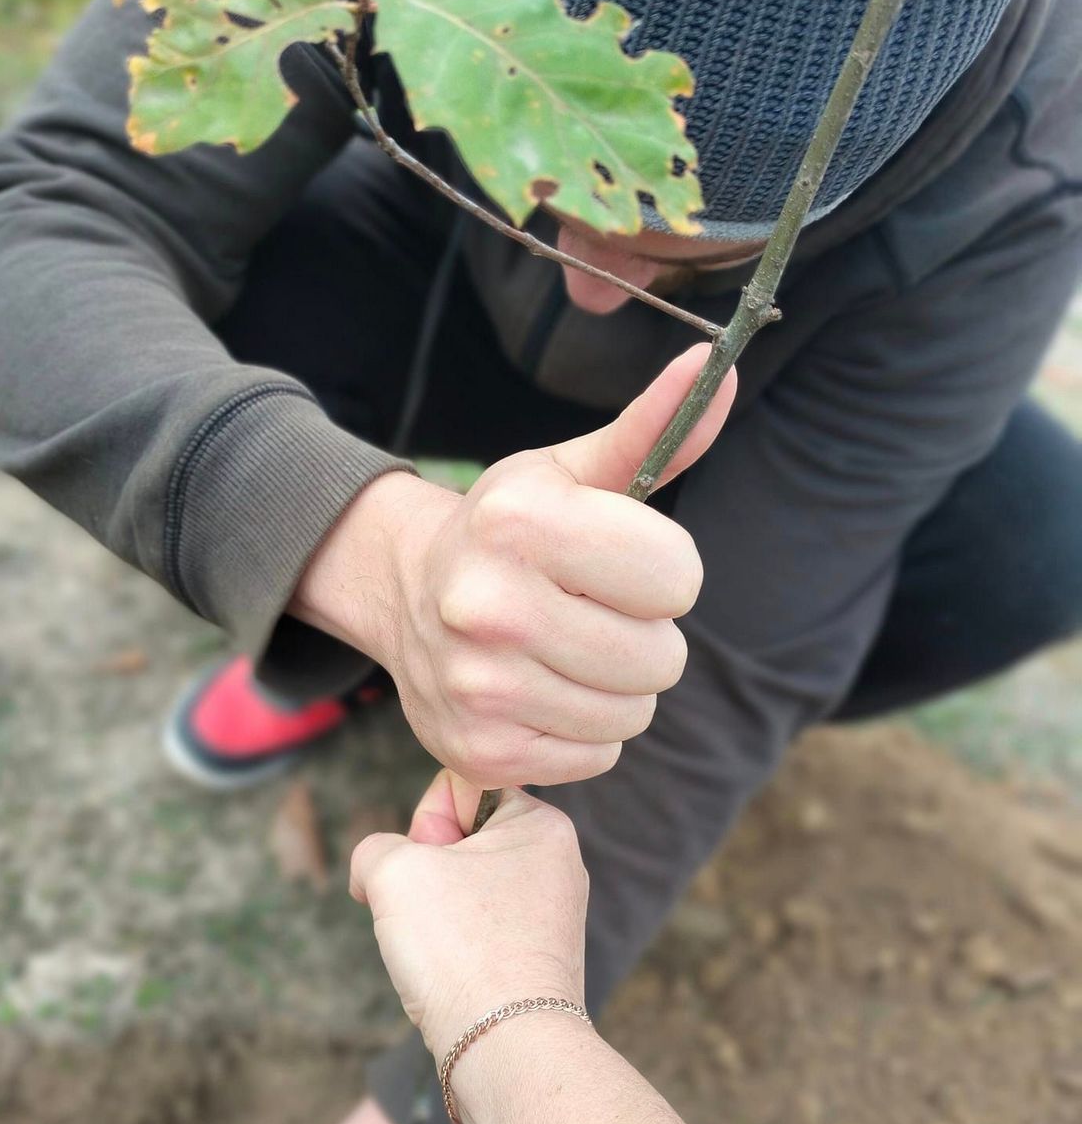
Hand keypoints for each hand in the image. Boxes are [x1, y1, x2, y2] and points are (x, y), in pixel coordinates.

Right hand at [293, 345, 735, 787]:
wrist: (406, 594)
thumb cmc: (508, 529)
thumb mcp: (571, 472)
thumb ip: (652, 430)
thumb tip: (718, 368)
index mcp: (519, 522)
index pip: (679, 578)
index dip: (664, 573)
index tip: (622, 564)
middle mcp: (488, 606)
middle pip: (662, 658)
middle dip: (645, 636)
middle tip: (594, 614)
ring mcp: (481, 687)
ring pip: (633, 714)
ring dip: (618, 688)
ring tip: (570, 653)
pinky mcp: (481, 751)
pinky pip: (598, 755)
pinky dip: (584, 730)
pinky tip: (544, 691)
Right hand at [350, 774, 586, 1060]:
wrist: (505, 1049)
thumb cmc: (459, 949)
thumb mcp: (392, 869)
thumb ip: (375, 847)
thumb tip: (379, 875)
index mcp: (543, 824)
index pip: (458, 788)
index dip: (425, 824)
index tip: (428, 867)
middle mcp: (558, 865)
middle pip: (459, 842)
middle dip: (425, 875)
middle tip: (428, 916)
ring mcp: (551, 915)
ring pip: (461, 891)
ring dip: (432, 916)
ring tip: (439, 952)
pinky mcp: (537, 959)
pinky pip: (475, 935)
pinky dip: (451, 951)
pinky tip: (451, 978)